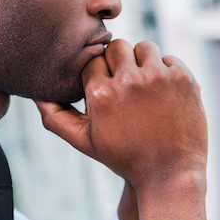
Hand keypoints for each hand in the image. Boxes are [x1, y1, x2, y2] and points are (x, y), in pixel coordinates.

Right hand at [36, 40, 207, 219]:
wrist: (170, 173)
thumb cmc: (124, 158)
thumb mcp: (84, 141)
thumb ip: (55, 117)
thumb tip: (36, 93)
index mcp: (101, 94)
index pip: (92, 59)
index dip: (98, 72)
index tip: (106, 86)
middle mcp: (129, 81)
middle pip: (117, 46)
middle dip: (118, 62)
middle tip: (125, 83)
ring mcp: (158, 77)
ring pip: (144, 47)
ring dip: (142, 62)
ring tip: (144, 86)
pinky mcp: (183, 78)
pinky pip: (169, 58)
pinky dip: (166, 72)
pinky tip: (164, 94)